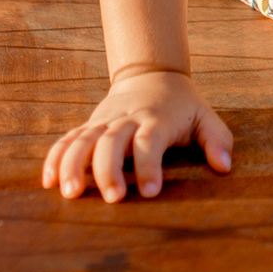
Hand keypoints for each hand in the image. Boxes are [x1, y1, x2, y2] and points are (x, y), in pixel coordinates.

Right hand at [42, 70, 232, 202]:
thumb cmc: (182, 105)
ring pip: (84, 140)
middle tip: (112, 197)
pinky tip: (48, 182)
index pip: (150, 140)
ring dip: (74, 165)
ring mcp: (105, 122)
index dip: (149, 164)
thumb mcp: (204, 116)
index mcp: (156, 119)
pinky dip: (56, 158)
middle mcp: (127, 119)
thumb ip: (217, 140)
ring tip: (70, 193)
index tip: (150, 191)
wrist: (152, 74)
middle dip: (109, 169)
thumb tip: (225, 167)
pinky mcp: (89, 126)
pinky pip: (68, 140)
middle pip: (112, 141)